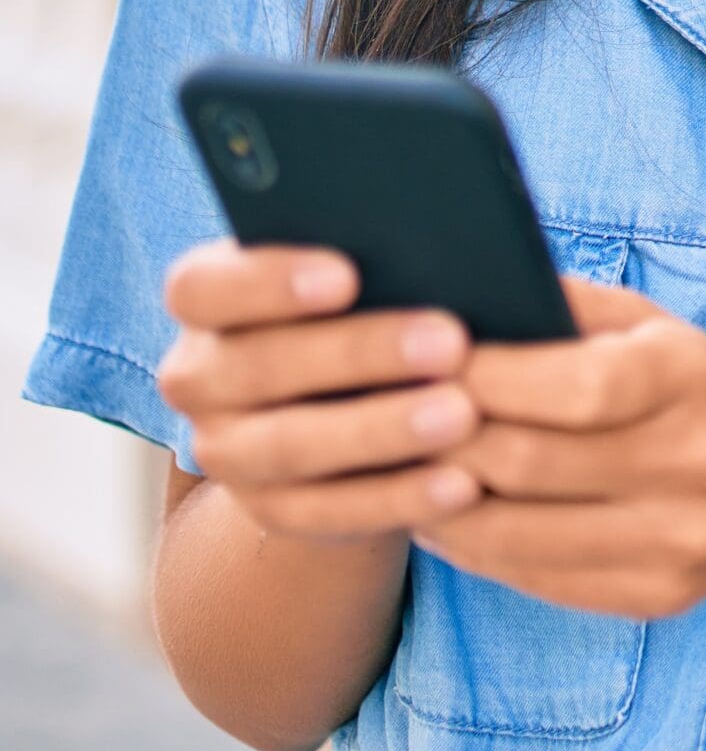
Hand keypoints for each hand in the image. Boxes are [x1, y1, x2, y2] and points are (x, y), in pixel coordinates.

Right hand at [156, 237, 485, 543]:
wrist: (340, 400)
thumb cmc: (357, 301)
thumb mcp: (352, 270)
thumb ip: (367, 253)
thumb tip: (434, 240)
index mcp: (203, 299)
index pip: (203, 288)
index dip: (268, 282)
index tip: (348, 275)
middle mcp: (197, 377)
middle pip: (260, 366)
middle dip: (359, 353)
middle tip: (450, 340)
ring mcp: (225, 451)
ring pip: (293, 446)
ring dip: (382, 430)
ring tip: (462, 413)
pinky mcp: (271, 510)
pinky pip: (331, 511)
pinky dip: (400, 497)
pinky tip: (460, 482)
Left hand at [414, 274, 705, 619]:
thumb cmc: (692, 388)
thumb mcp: (649, 326)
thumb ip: (560, 308)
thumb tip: (449, 298)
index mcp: (690, 377)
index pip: (576, 386)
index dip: (485, 376)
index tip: (418, 359)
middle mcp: (695, 463)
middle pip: (531, 463)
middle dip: (442, 439)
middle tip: (380, 417)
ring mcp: (678, 541)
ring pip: (517, 533)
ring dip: (438, 502)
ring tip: (394, 469)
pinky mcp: (655, 597)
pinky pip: (535, 577)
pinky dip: (473, 546)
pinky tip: (440, 513)